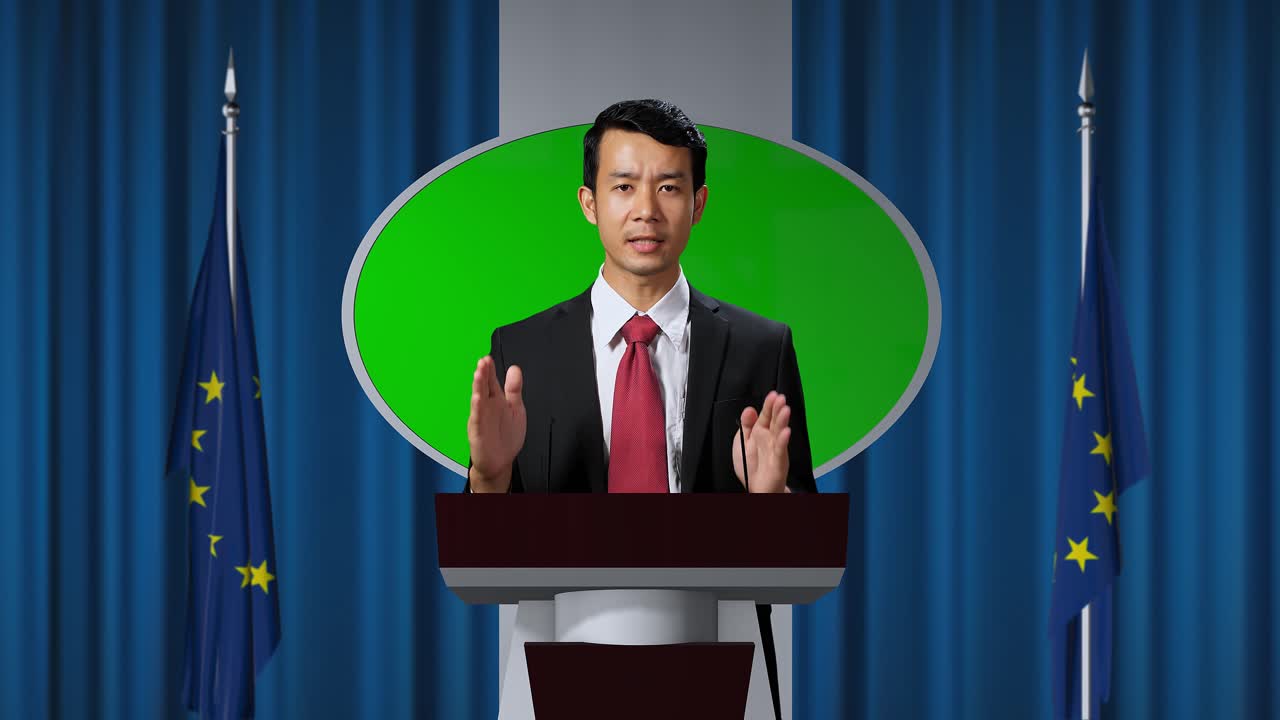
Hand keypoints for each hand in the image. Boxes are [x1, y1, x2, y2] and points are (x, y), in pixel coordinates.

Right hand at [467, 356, 525, 492]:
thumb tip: (515, 369)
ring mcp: (481, 419)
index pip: (491, 381)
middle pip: (483, 387)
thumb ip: (514, 389)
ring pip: (478, 400)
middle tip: (483, 361)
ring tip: (478, 373)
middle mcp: (487, 407)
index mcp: (496, 400)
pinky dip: (477, 409)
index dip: (490, 369)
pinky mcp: (479, 432)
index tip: (488, 357)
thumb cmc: (506, 436)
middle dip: (483, 374)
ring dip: (478, 386)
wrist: (500, 461)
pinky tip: (477, 399)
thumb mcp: (515, 408)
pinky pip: (477, 419)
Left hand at [731, 391, 791, 492]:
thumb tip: (749, 409)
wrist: (757, 488)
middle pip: (774, 421)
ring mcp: (775, 449)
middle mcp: (769, 439)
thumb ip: (745, 425)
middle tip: (780, 398)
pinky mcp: (778, 462)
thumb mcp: (741, 442)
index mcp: (760, 433)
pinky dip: (783, 441)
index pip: (766, 415)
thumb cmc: (751, 467)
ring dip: (783, 421)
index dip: (768, 405)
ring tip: (785, 410)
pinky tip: (786, 432)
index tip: (772, 395)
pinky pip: (781, 450)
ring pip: (780, 433)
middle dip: (777, 409)